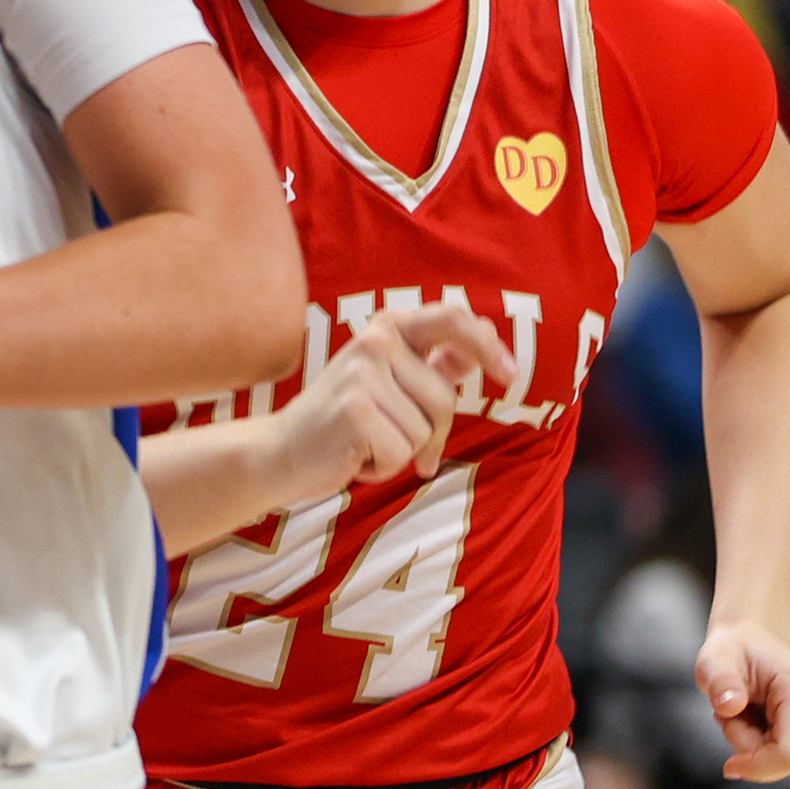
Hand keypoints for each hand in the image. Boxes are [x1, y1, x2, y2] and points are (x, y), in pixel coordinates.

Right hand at [255, 301, 513, 512]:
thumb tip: (483, 339)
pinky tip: (354, 456)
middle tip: (398, 442)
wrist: (279, 453)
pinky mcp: (355, 411)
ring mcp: (362, 374)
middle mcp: (374, 342)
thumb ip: (432, 361)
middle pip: (444, 397)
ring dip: (403, 451)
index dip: (488, 346)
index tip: (509, 376)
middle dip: (432, 433)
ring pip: (425, 430)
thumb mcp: (389, 382)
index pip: (453, 320)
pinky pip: (403, 453)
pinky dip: (383, 468)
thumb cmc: (342, 422)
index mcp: (386, 328)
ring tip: (365, 443)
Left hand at [693, 618, 789, 781]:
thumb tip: (730, 706)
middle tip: (729, 713)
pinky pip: (786, 759)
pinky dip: (763, 747)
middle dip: (748, 747)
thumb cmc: (732, 651)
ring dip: (754, 745)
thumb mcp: (713, 660)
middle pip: (784, 760)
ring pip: (784, 763)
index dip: (759, 767)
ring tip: (743, 710)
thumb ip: (719, 681)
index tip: (728, 766)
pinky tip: (754, 720)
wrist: (751, 642)